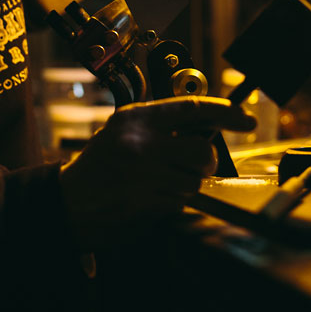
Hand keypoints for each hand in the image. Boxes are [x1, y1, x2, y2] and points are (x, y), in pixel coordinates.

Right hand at [59, 96, 255, 248]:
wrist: (65, 201)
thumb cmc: (99, 164)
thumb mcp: (123, 129)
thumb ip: (160, 125)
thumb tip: (208, 125)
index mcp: (137, 119)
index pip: (192, 107)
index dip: (225, 112)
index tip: (245, 118)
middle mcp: (142, 144)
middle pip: (203, 151)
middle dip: (206, 161)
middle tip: (194, 164)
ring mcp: (144, 176)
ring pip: (194, 181)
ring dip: (186, 184)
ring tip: (160, 182)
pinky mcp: (146, 204)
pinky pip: (180, 203)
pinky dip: (173, 202)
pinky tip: (151, 197)